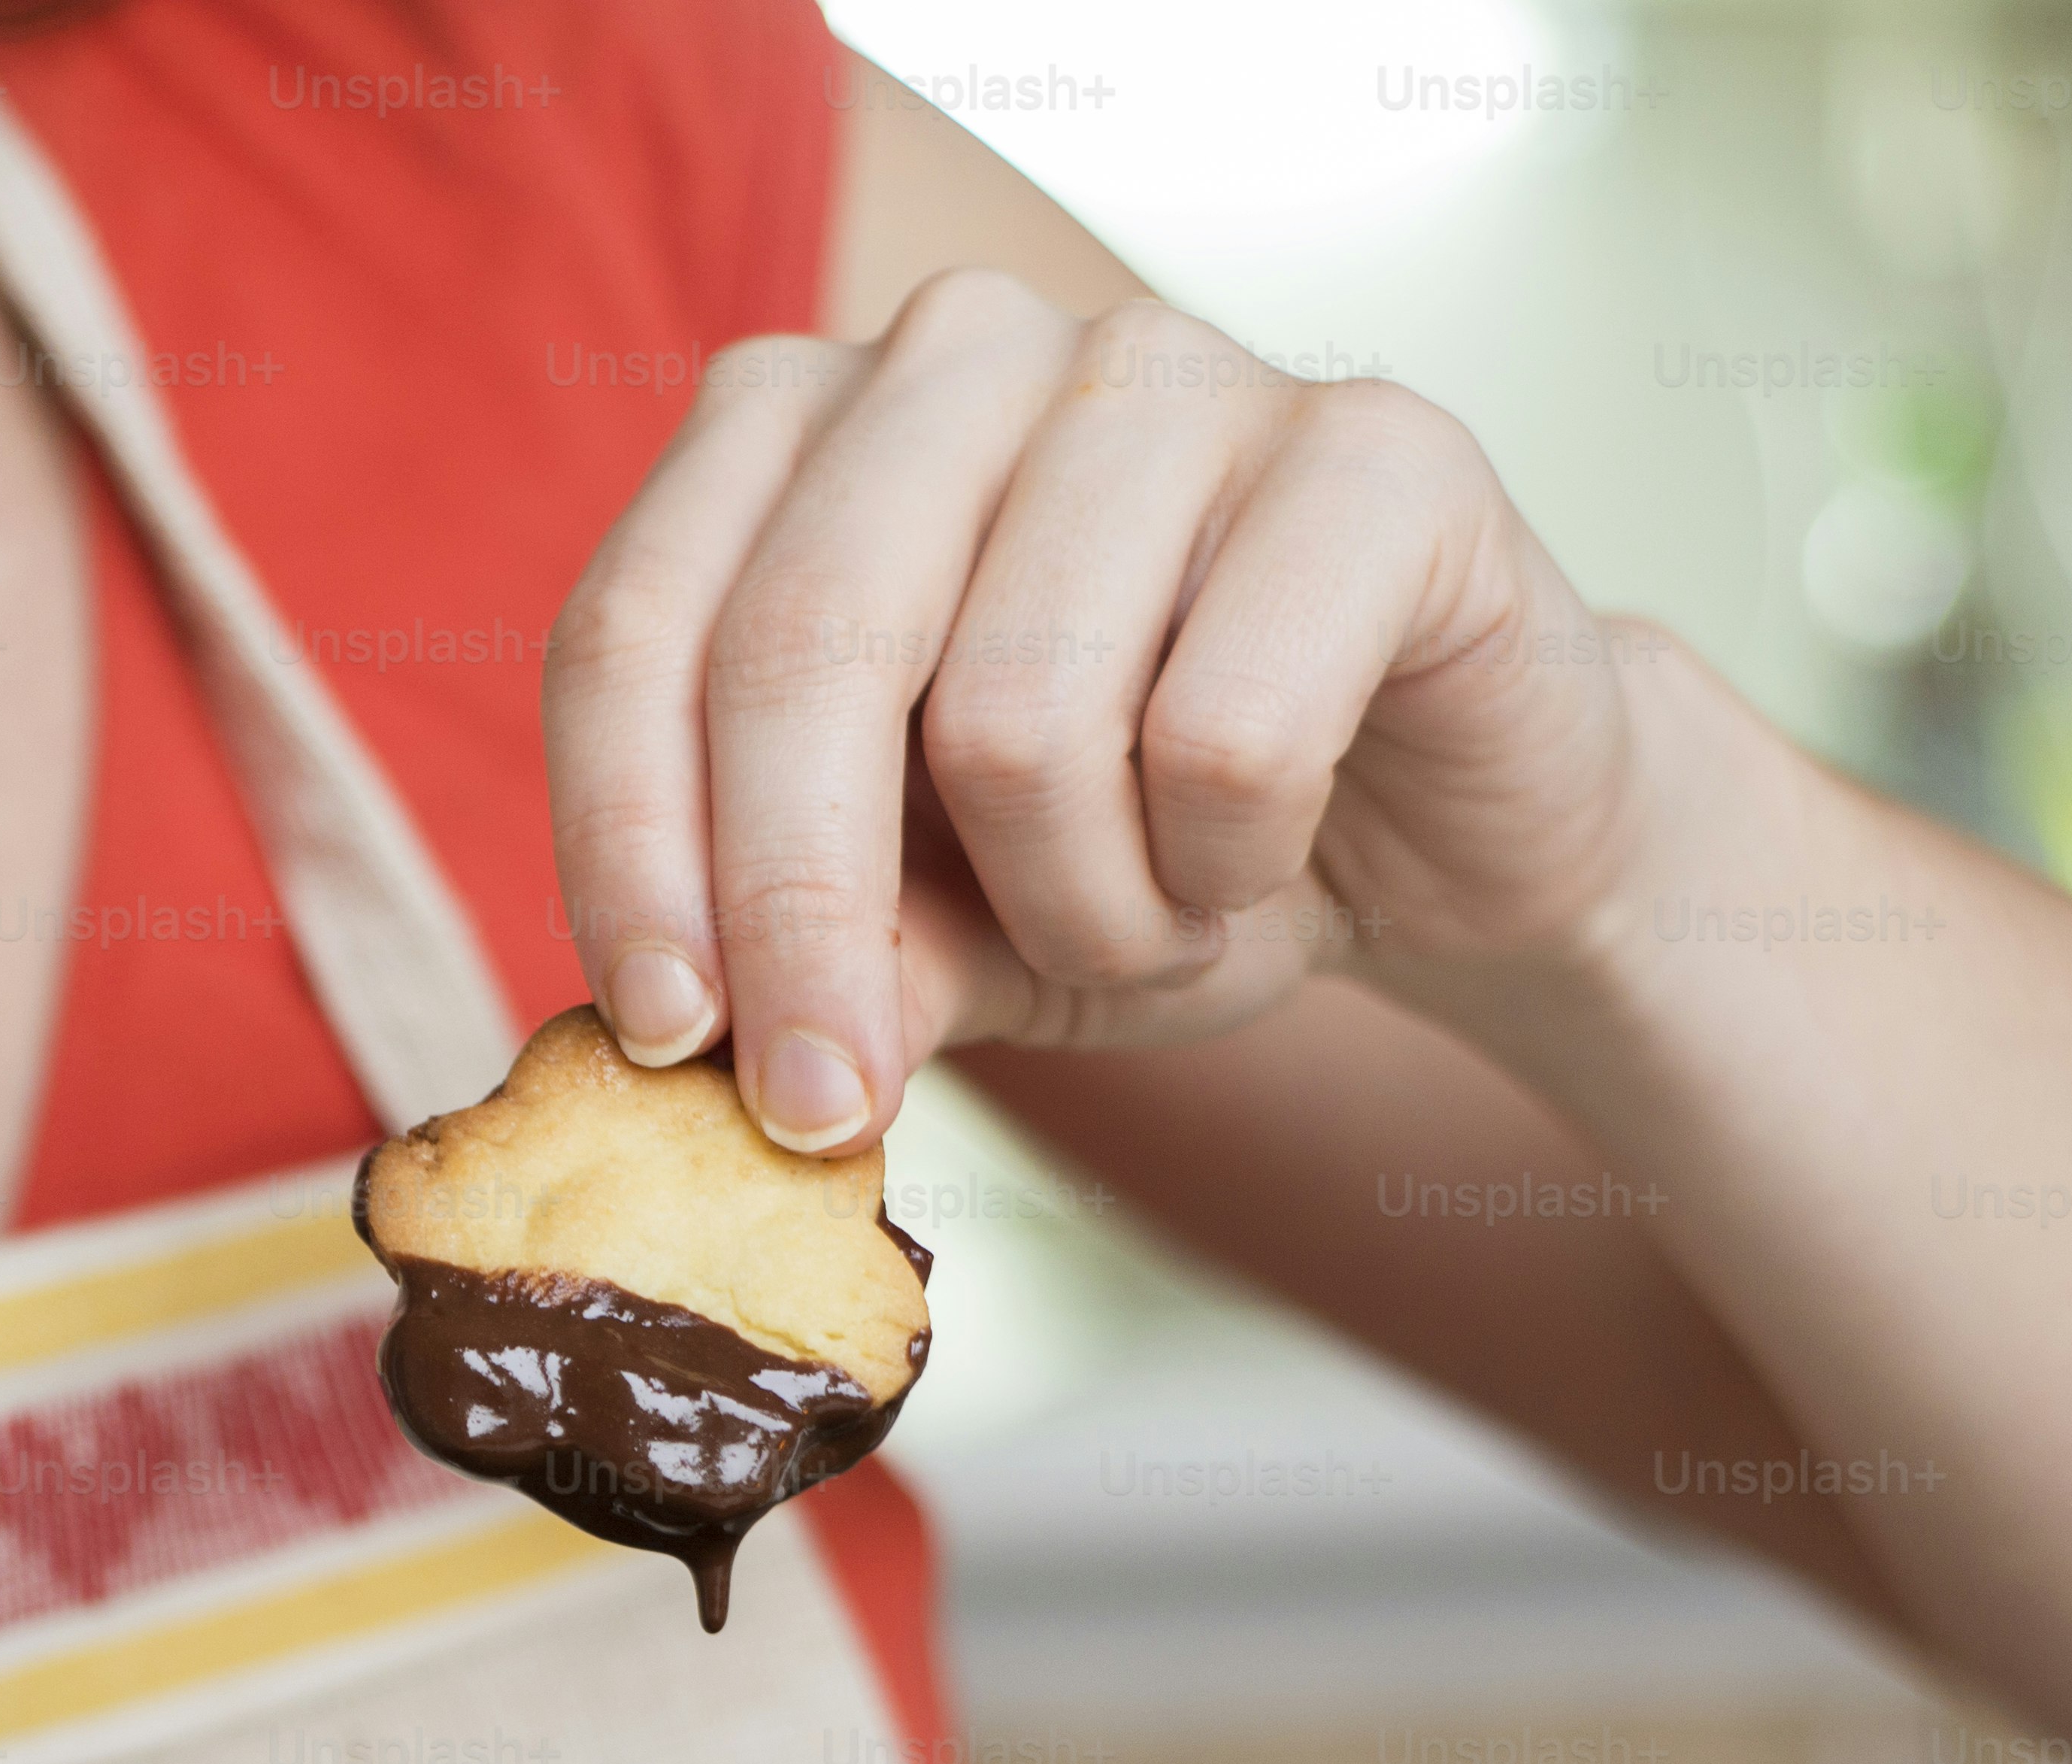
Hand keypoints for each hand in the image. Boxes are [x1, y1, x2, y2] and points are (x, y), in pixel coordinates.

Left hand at [545, 273, 1652, 1138]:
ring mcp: (1167, 367)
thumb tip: (702, 1053)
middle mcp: (964, 350)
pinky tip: (1259, 855)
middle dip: (799, 923)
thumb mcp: (946, 929)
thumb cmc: (1155, 841)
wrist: (1445, 823)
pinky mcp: (1373, 448)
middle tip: (830, 1105)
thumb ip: (821, 956)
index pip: (636, 628)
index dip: (626, 851)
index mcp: (808, 427)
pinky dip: (1224, 868)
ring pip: (1016, 715)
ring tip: (1145, 922)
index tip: (664, 1044)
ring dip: (1075, 911)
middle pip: (801, 649)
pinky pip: (1226, 734)